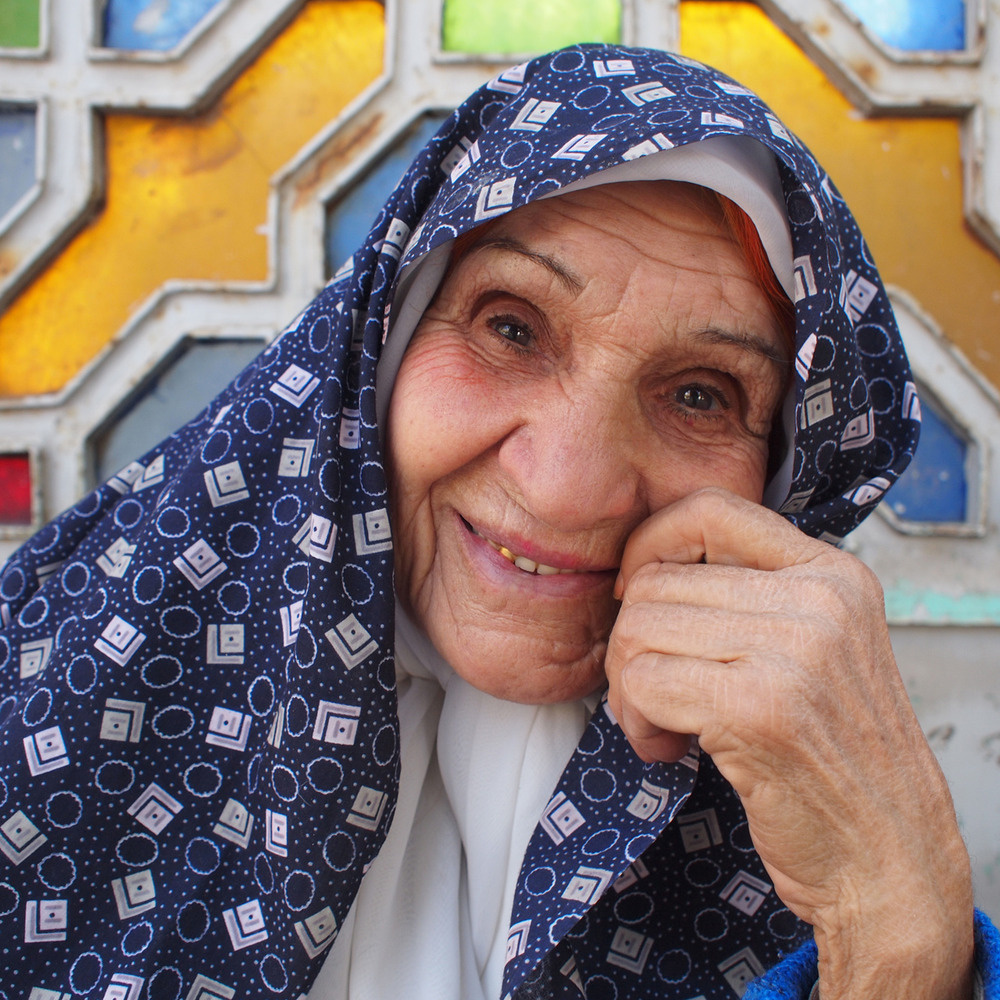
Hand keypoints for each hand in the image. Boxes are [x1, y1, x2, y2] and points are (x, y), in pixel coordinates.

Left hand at [605, 488, 972, 999]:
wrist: (892, 857)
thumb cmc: (838, 758)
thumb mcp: (815, 650)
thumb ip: (750, 599)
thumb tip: (644, 570)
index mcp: (832, 574)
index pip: (710, 508)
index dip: (651, 542)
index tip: (635, 591)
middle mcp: (819, 599)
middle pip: (656, 578)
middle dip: (630, 641)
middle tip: (652, 691)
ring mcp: (792, 650)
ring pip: (639, 629)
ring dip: (629, 687)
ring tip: (665, 722)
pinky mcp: (758, 707)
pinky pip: (643, 683)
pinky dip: (637, 720)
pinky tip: (670, 747)